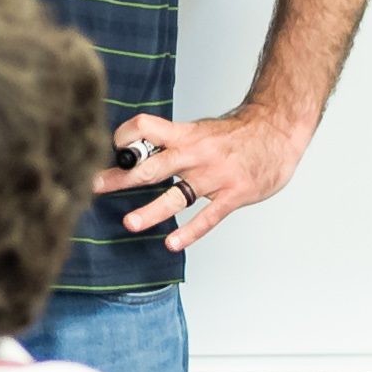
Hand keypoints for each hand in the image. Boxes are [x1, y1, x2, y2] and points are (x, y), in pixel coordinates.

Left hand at [99, 106, 318, 252]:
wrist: (278, 131)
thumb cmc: (237, 135)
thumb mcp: (200, 131)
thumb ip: (171, 144)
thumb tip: (135, 153)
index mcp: (185, 135)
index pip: (145, 127)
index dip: (124, 136)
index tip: (108, 151)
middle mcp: (196, 154)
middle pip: (152, 165)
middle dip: (121, 177)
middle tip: (94, 186)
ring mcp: (215, 176)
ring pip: (177, 195)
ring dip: (151, 210)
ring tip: (130, 223)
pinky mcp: (233, 194)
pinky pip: (208, 216)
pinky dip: (190, 232)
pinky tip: (173, 243)